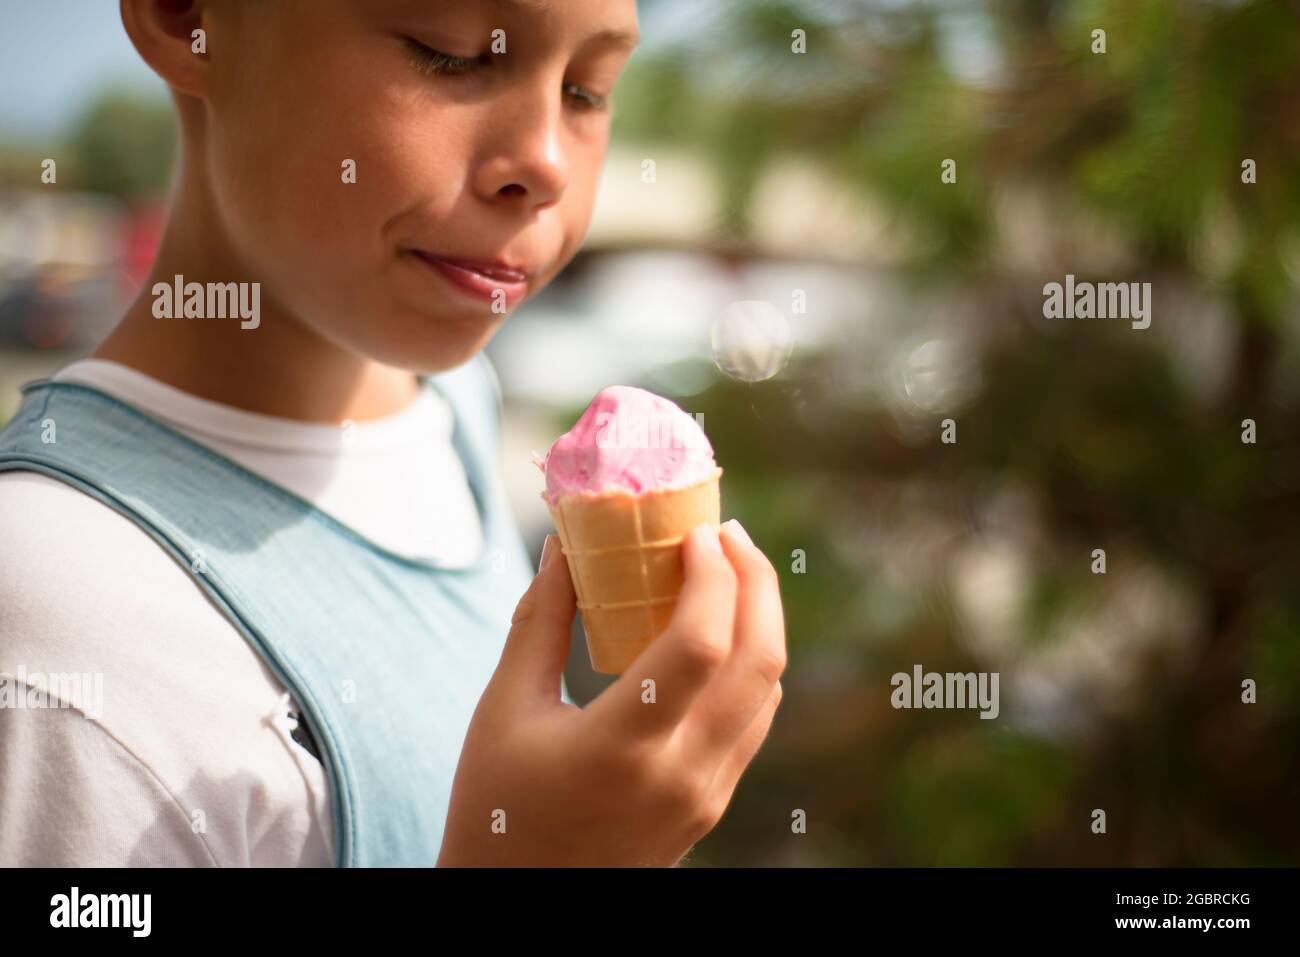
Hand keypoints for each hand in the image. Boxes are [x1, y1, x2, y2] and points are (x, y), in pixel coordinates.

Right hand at [436, 519, 786, 866]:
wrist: (517, 906)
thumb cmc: (496, 807)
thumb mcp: (503, 710)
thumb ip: (538, 622)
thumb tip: (563, 545)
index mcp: (621, 747)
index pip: (701, 646)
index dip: (713, 576)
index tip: (698, 531)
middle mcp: (680, 773)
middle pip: (760, 661)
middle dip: (757, 582)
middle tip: (727, 533)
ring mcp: (705, 794)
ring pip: (768, 691)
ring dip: (760, 620)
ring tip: (725, 572)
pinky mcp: (711, 805)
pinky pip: (753, 721)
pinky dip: (749, 665)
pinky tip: (718, 633)